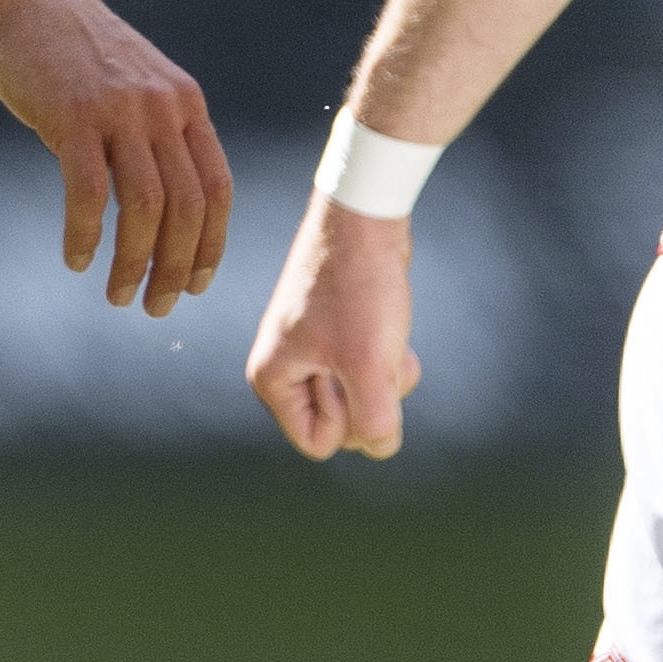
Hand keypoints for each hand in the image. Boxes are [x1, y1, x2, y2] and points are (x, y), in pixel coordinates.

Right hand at [0, 0, 233, 314]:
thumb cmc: (72, 46)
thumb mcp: (133, 82)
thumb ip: (153, 130)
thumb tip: (162, 202)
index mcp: (185, 103)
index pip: (216, 187)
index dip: (211, 245)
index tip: (195, 285)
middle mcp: (162, 106)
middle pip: (187, 206)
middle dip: (176, 268)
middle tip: (155, 308)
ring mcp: (119, 109)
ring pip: (144, 206)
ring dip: (134, 262)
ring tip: (118, 295)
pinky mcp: (72, 114)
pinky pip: (88, 192)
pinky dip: (85, 235)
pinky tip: (76, 259)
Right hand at [247, 195, 420, 459]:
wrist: (366, 216)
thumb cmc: (359, 287)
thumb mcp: (369, 366)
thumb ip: (375, 426)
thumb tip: (381, 446)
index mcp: (271, 379)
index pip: (321, 442)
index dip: (350, 413)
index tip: (348, 361)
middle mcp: (284, 368)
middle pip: (344, 423)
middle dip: (371, 392)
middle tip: (368, 341)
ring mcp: (313, 350)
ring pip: (364, 398)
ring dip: (386, 374)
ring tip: (383, 332)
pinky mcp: (339, 334)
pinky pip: (371, 371)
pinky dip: (389, 357)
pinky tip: (391, 326)